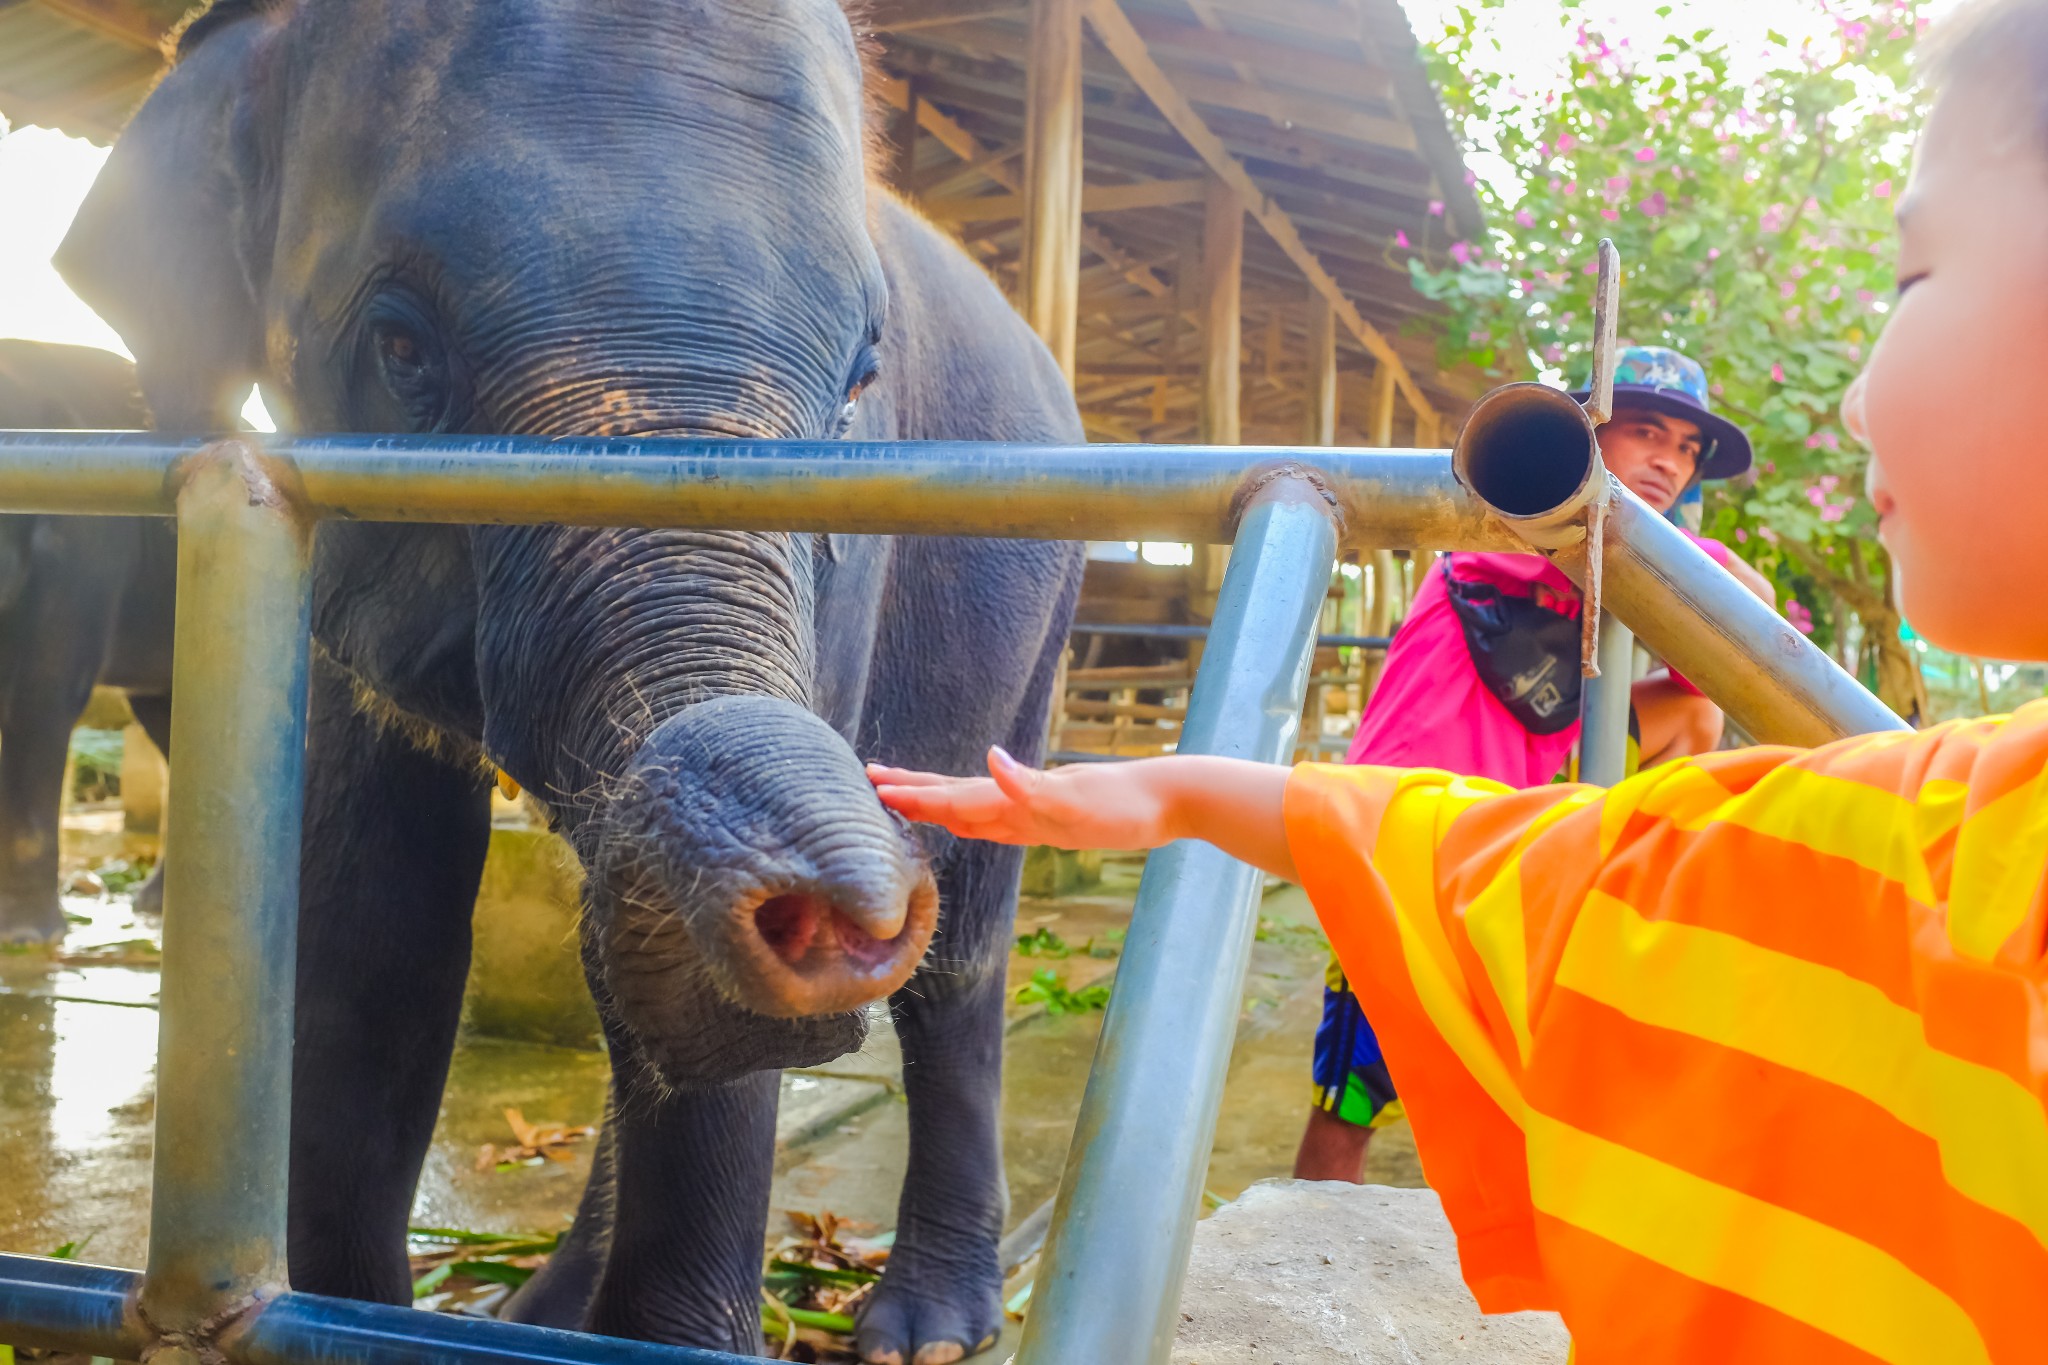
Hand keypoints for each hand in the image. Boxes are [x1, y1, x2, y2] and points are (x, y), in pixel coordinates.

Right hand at [867, 747, 1174, 850]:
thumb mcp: (1078, 800)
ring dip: (936, 801)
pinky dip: (975, 819)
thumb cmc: (1125, 804)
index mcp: (1018, 796)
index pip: (954, 797)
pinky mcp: (1051, 820)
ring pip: (972, 805)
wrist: (1169, 797)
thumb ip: (1031, 785)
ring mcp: (1034, 809)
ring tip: (906, 797)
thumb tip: (991, 758)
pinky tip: (969, 820)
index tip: (873, 787)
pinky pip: (999, 820)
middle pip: (955, 794)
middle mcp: (1019, 799)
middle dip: (914, 790)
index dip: (915, 795)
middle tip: (871, 780)